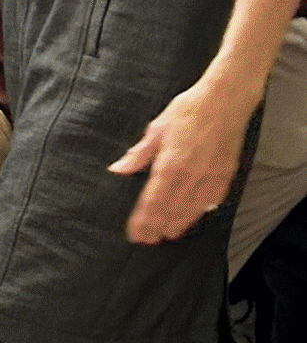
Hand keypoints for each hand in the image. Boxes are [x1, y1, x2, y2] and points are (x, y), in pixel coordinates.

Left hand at [114, 77, 253, 244]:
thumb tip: (118, 169)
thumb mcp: (157, 129)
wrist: (224, 102)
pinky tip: (190, 219)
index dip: (143, 219)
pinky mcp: (225, 176)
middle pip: (171, 210)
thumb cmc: (188, 111)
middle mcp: (191, 176)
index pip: (153, 200)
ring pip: (192, 210)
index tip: (134, 232)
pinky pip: (211, 202)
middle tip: (145, 240)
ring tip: (165, 235)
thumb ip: (139, 154)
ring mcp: (210, 177)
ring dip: (177, 224)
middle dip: (157, 226)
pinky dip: (199, 213)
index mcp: (171, 164)